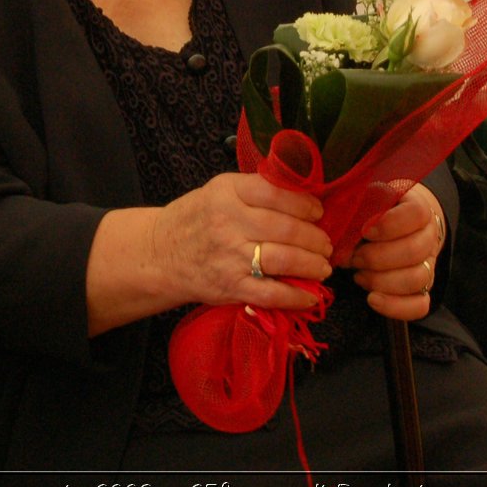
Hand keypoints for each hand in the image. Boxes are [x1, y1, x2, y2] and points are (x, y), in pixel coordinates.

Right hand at [150, 172, 332, 310]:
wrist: (159, 254)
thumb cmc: (196, 219)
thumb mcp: (219, 190)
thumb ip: (256, 190)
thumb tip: (305, 198)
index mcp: (228, 192)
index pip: (277, 193)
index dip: (305, 204)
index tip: (318, 212)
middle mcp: (229, 222)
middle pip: (286, 228)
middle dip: (315, 238)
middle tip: (326, 244)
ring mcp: (230, 256)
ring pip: (284, 259)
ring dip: (312, 264)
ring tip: (323, 266)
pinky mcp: (230, 287)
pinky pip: (271, 293)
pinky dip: (296, 296)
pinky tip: (310, 295)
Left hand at [348, 183, 445, 320]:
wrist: (393, 222)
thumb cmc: (374, 209)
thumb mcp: (366, 198)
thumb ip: (356, 207)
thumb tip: (340, 231)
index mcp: (418, 208)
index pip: (416, 213)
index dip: (390, 224)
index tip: (365, 230)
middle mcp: (429, 237)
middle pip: (415, 251)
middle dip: (376, 257)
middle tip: (353, 257)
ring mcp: (428, 264)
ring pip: (417, 279)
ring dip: (381, 280)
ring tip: (358, 275)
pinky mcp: (422, 289)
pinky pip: (419, 305)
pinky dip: (395, 306)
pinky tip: (372, 299)